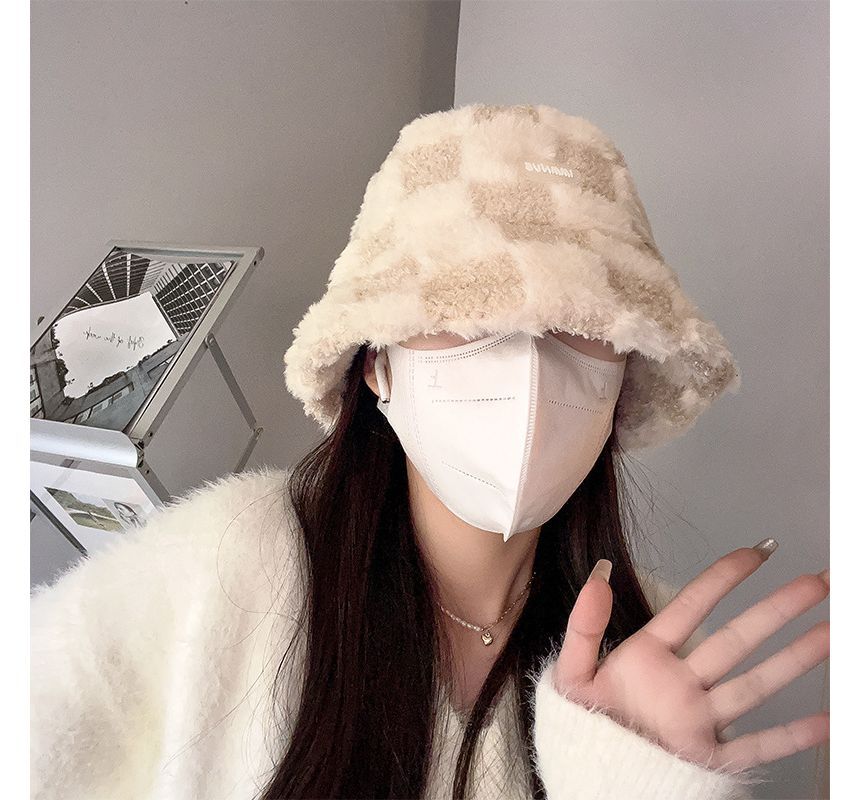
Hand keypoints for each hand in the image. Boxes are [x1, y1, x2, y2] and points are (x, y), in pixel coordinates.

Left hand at [553, 545, 829, 772]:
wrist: (588, 778)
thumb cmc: (579, 727)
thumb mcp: (572, 674)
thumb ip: (584, 626)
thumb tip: (600, 574)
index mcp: (647, 658)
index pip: (692, 608)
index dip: (724, 578)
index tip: (757, 551)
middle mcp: (680, 684)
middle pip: (737, 640)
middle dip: (778, 610)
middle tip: (817, 582)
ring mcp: (698, 720)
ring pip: (755, 685)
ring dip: (795, 659)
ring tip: (831, 632)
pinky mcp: (706, 759)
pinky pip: (756, 747)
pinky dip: (791, 736)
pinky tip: (825, 719)